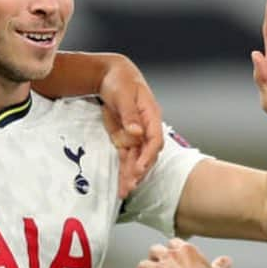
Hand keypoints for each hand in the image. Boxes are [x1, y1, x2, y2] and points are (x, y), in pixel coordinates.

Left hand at [98, 58, 163, 197]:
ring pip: (136, 159)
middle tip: (130, 185)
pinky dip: (123, 171)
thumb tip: (136, 132)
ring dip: (131, 175)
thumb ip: (130, 114)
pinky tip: (121, 184)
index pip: (154, 139)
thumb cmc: (120, 80)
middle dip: (139, 171)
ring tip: (124, 192)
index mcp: (151, 115)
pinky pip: (125, 158)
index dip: (149, 155)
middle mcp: (146, 128)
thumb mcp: (123, 93)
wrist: (112, 76)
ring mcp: (135, 135)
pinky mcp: (124, 139)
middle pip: (146, 153)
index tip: (141, 167)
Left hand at [123, 237, 230, 267]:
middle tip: (156, 265)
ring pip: (143, 264)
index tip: (171, 255)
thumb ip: (219, 265)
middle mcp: (169, 256)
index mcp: (185, 251)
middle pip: (155, 250)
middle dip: (154, 257)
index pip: (173, 243)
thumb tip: (225, 261)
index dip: (170, 250)